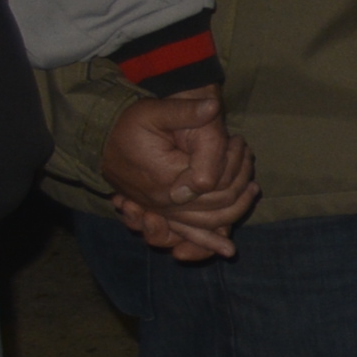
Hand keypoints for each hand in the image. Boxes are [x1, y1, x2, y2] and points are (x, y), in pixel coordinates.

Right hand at [102, 89, 256, 259]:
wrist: (104, 139)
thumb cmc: (129, 125)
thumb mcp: (154, 112)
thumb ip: (186, 112)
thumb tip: (213, 107)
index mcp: (165, 180)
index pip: (213, 184)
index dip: (233, 166)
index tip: (240, 144)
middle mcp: (163, 203)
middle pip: (215, 206)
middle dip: (238, 188)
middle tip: (250, 161)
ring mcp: (161, 211)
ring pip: (206, 223)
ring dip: (233, 211)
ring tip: (253, 190)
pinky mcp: (161, 213)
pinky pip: (187, 233)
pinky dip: (207, 241)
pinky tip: (227, 249)